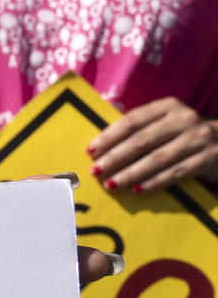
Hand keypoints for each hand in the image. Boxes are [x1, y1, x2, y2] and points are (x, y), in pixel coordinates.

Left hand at [87, 97, 217, 193]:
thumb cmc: (182, 135)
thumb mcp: (165, 123)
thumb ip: (139, 127)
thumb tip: (99, 140)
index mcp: (168, 107)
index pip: (133, 120)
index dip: (110, 136)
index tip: (90, 151)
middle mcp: (184, 119)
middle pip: (142, 140)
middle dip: (116, 157)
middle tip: (95, 171)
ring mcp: (198, 138)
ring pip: (157, 158)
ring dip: (131, 173)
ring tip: (110, 184)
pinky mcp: (209, 158)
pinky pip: (176, 172)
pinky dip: (154, 182)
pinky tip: (137, 190)